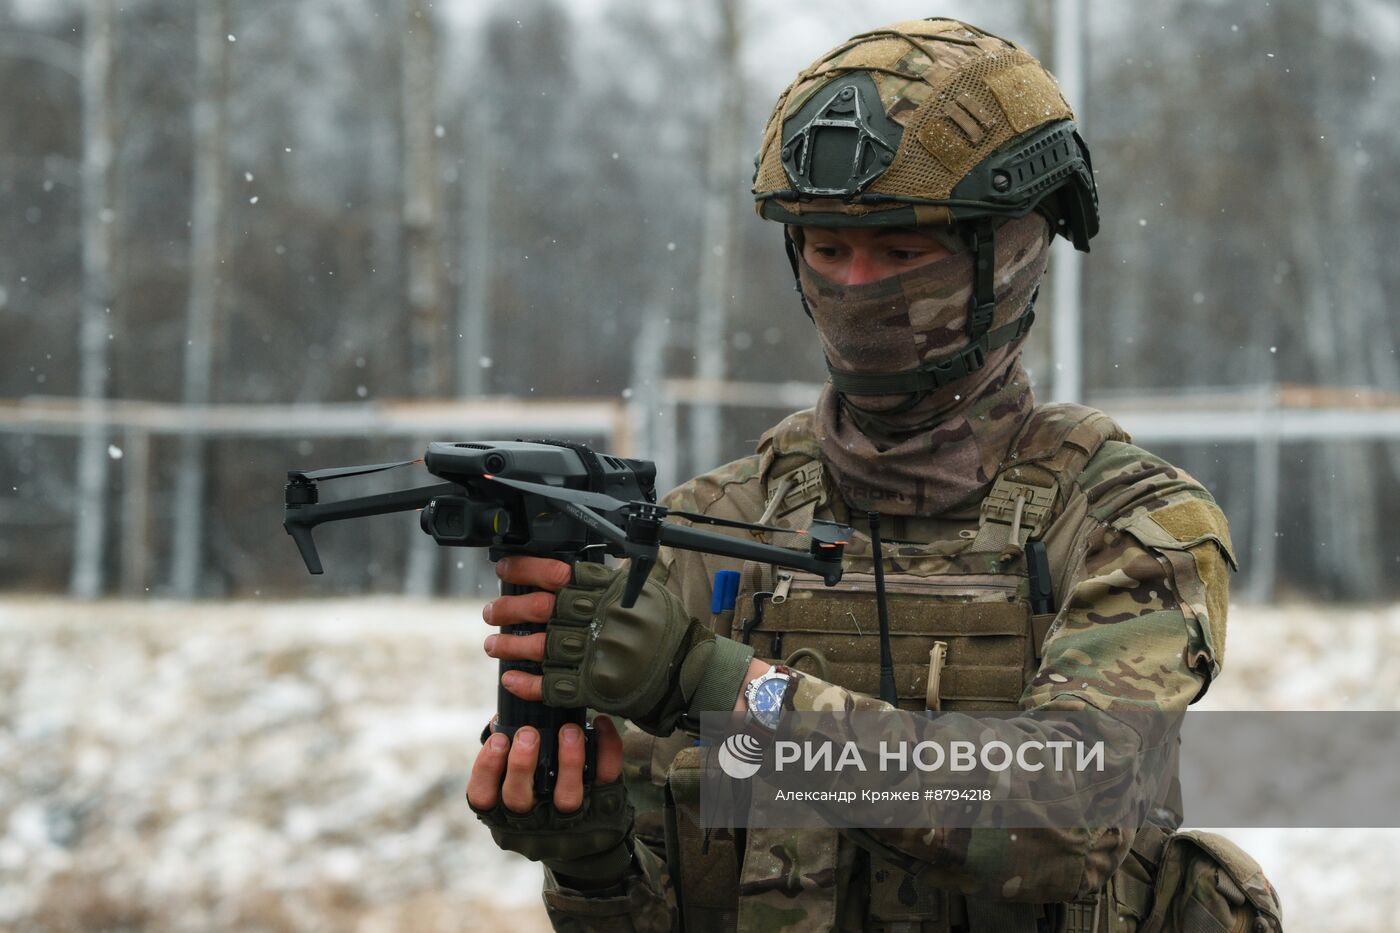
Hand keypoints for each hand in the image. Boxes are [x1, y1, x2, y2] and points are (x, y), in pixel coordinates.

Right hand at [467, 716, 633, 885]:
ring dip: (568, 761)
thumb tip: (500, 720)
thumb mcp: (517, 788)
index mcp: (504, 814)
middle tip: (528, 733)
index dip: (486, 769)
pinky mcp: (604, 808)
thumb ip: (507, 760)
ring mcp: (570, 820)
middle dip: (521, 764)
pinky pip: (606, 779)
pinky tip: (600, 724)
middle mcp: (533, 822)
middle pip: (519, 800)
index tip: (498, 739)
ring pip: (567, 798)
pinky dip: (607, 750)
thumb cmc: (541, 803)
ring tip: (569, 730)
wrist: (590, 846)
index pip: (483, 798)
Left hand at [482, 557, 755, 734]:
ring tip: (494, 645)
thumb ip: (606, 581)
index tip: (505, 567)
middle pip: (541, 608)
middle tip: (493, 611)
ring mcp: (597, 654)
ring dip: (510, 646)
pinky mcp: (596, 687)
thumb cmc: (664, 631)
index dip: (526, 568)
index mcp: (610, 592)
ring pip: (540, 646)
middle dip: (509, 608)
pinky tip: (511, 678)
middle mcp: (601, 620)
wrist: (687, 672)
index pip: (559, 572)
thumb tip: (567, 570)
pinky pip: (552, 685)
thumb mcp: (641, 592)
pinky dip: (528, 683)